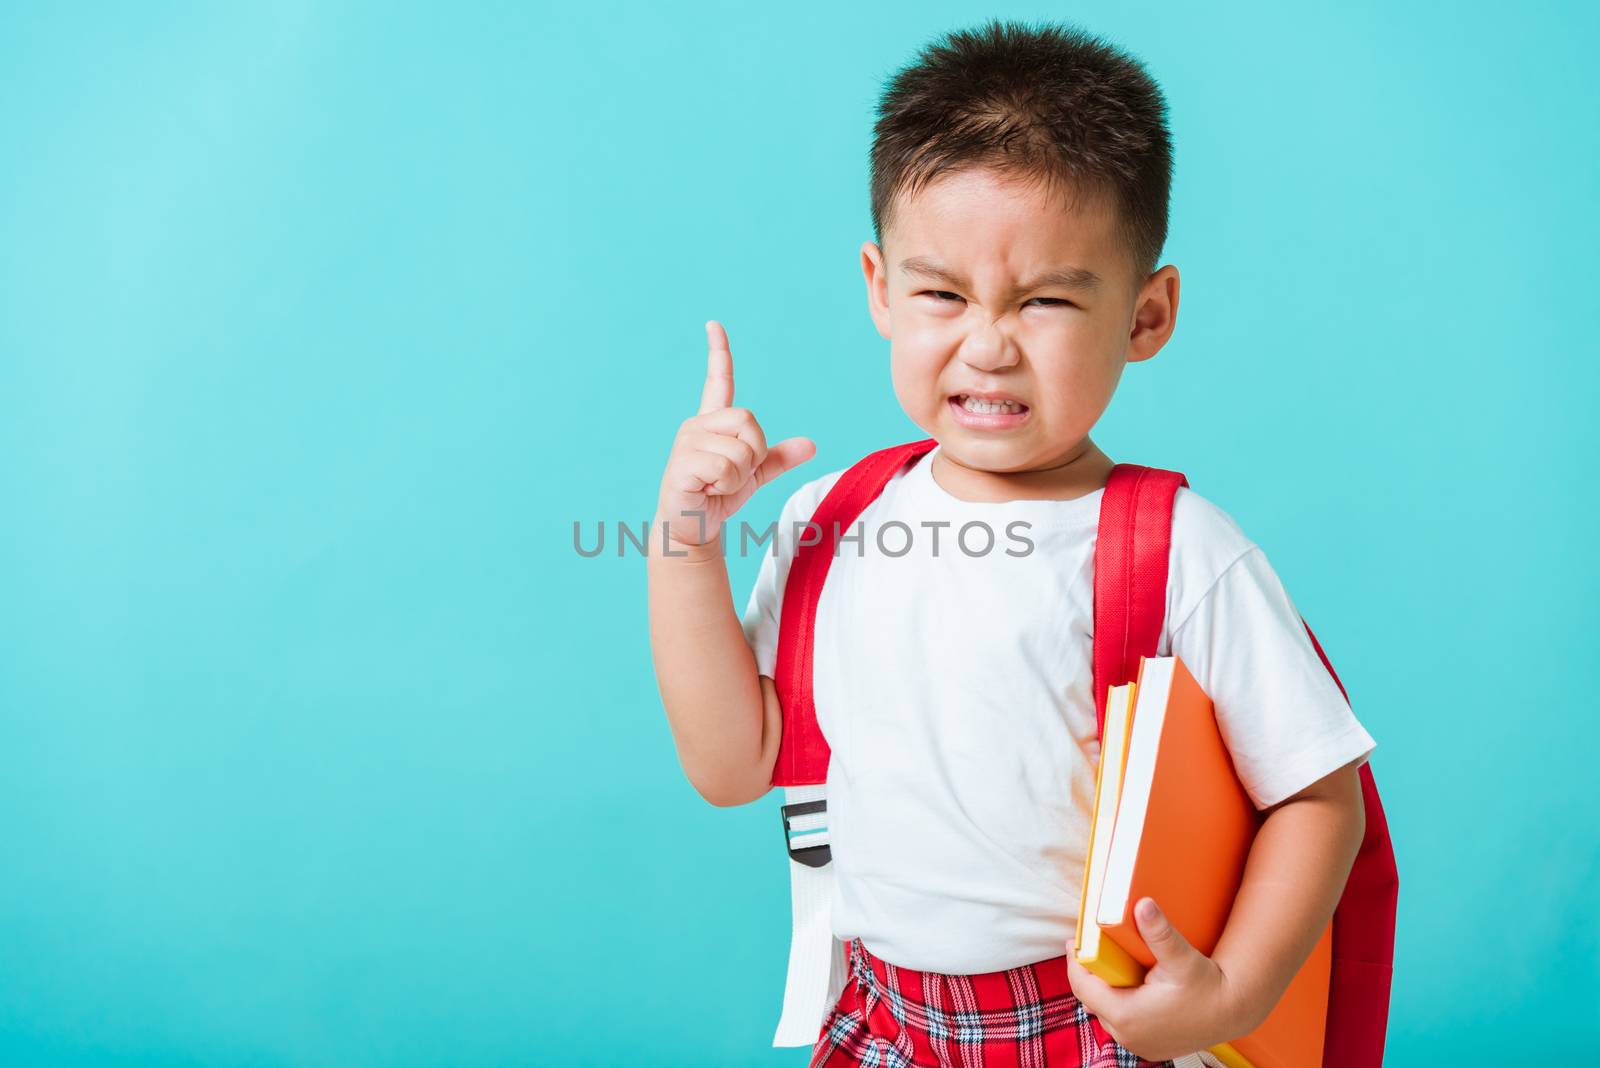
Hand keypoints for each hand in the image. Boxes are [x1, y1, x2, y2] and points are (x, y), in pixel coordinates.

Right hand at [654, 321, 814, 549]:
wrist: (692, 527)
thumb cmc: (717, 495)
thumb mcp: (753, 474)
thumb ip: (778, 458)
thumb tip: (811, 445)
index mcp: (713, 423)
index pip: (718, 381)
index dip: (719, 352)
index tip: (714, 324)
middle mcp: (698, 425)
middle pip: (749, 421)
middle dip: (754, 453)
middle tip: (732, 474)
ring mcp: (687, 443)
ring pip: (741, 449)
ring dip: (740, 475)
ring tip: (717, 484)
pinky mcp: (681, 464)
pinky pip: (726, 467)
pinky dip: (727, 485)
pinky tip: (708, 489)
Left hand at [1067, 898, 1244, 1061]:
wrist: (1235, 1011)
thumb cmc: (1209, 986)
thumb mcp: (1182, 957)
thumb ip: (1159, 932)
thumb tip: (1143, 905)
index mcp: (1127, 1015)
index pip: (1083, 987)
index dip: (1075, 963)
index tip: (1073, 943)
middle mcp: (1128, 1036)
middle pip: (1092, 1001)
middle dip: (1090, 975)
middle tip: (1092, 949)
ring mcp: (1139, 1045)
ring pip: (1106, 1014)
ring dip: (1105, 991)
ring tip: (1108, 965)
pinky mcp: (1149, 1047)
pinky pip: (1122, 1025)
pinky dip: (1119, 1005)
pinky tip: (1127, 986)